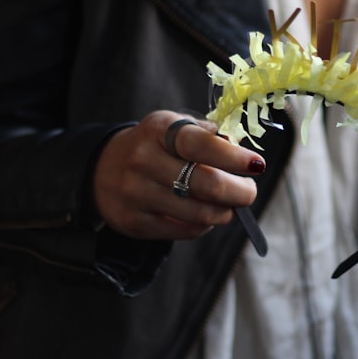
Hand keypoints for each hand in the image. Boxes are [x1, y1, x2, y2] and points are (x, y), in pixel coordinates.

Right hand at [92, 110, 265, 239]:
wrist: (100, 169)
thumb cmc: (154, 146)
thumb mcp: (174, 127)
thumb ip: (208, 135)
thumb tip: (241, 151)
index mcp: (158, 130)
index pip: (200, 144)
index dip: (233, 157)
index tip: (257, 165)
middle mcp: (143, 160)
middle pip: (204, 184)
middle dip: (238, 192)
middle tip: (249, 192)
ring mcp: (135, 193)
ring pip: (198, 213)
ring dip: (224, 212)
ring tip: (230, 206)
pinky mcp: (133, 222)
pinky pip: (184, 231)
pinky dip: (204, 225)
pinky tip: (206, 216)